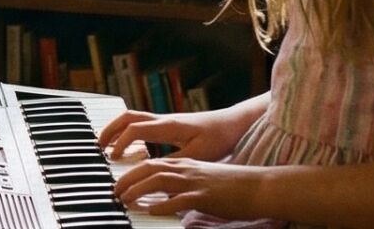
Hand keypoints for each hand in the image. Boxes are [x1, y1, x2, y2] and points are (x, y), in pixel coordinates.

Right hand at [98, 107, 243, 163]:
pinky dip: (129, 132)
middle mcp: (163, 120)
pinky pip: (142, 124)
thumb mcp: (198, 155)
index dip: (120, 142)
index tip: (113, 158)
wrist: (231, 124)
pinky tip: (130, 145)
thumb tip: (152, 169)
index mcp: (167, 126)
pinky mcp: (169, 125)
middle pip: (127, 117)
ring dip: (117, 129)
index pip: (134, 129)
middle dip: (109, 129)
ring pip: (133, 118)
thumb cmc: (218, 138)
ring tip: (107, 144)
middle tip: (98, 145)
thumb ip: (174, 161)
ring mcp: (165, 120)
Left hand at [113, 156, 265, 219]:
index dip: (132, 171)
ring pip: (159, 180)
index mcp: (186, 165)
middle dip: (127, 178)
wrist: (259, 187)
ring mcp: (196, 182)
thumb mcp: (203, 181)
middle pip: (149, 167)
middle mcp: (188, 169)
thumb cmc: (233, 187)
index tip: (118, 180)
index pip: (152, 163)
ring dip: (138, 189)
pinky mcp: (205, 197)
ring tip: (124, 199)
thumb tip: (166, 198)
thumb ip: (183, 187)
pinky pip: (179, 199)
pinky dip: (163, 204)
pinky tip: (151, 210)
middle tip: (114, 190)